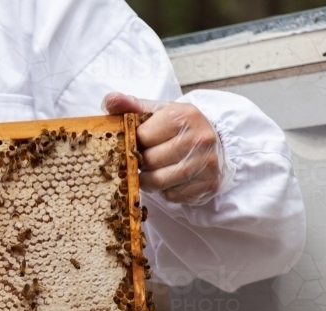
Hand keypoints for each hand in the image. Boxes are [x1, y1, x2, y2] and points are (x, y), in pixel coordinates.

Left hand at [103, 93, 224, 205]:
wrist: (215, 141)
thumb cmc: (179, 127)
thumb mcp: (157, 111)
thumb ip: (131, 105)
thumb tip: (110, 100)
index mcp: (183, 115)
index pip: (143, 136)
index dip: (134, 143)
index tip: (135, 144)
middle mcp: (199, 138)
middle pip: (151, 161)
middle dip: (140, 164)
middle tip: (140, 161)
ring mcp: (207, 162)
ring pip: (161, 181)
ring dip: (149, 181)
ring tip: (148, 173)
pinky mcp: (209, 183)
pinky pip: (174, 195)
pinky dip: (165, 191)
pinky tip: (168, 180)